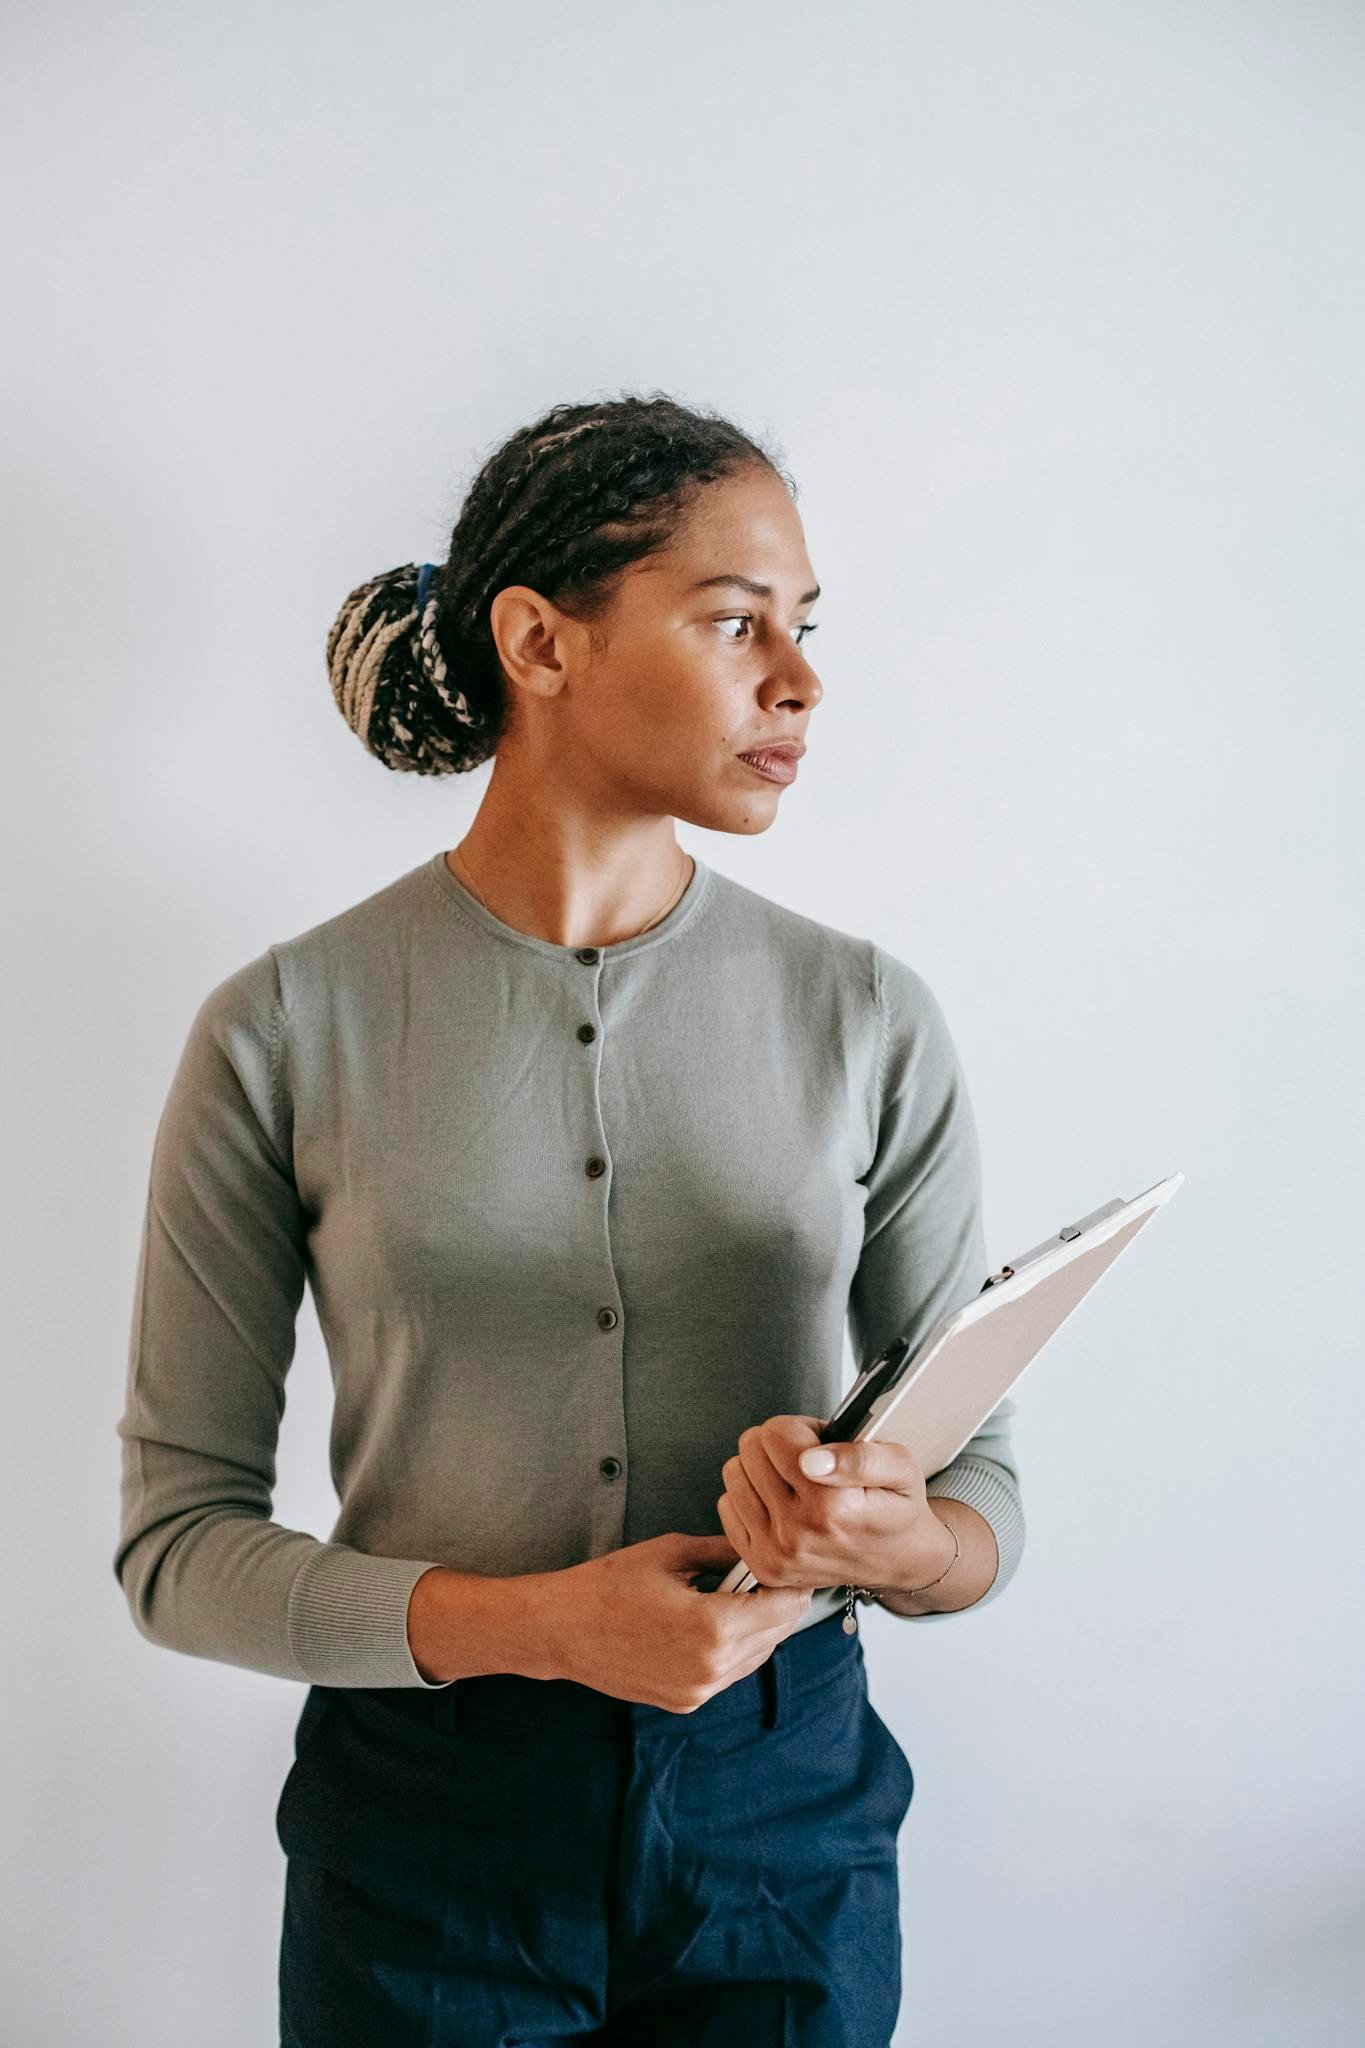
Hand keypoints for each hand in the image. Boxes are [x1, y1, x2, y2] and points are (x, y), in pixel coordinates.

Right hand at [543, 1533, 813, 1713]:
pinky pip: (729, 1673)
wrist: (561, 1629)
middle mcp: (712, 1666)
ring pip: (756, 1657)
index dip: (793, 1583)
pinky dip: (733, 1648)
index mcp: (713, 1626)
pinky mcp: (686, 1701)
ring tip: (741, 1596)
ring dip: (759, 1628)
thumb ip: (724, 1552)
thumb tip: (760, 1547)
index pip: (784, 1607)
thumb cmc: (610, 1585)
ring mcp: (699, 1690)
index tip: (791, 1565)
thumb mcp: (672, 1554)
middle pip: (777, 1635)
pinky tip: (713, 1621)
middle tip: (769, 1576)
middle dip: (779, 1604)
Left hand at [716, 1414, 954, 1594]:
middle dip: (780, 1445)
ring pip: (734, 1473)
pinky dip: (750, 1496)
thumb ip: (860, 1456)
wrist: (896, 1559)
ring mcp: (777, 1553)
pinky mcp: (762, 1564)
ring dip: (761, 1469)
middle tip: (810, 1462)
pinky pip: (727, 1505)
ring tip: (796, 1482)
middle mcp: (799, 1533)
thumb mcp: (900, 1467)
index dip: (801, 1428)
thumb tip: (812, 1458)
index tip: (820, 1443)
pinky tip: (780, 1503)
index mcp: (832, 1505)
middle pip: (751, 1449)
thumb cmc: (896, 1508)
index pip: (776, 1433)